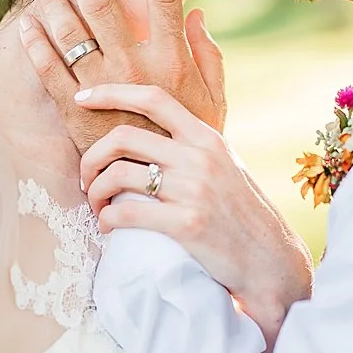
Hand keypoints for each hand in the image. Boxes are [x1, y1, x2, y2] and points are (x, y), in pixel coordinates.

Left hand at [18, 0, 227, 160]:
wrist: (170, 200)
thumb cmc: (195, 150)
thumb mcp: (215, 104)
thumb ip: (208, 57)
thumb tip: (196, 14)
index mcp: (173, 61)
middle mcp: (138, 69)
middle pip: (104, 4)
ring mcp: (105, 91)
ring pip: (71, 32)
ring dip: (53, 0)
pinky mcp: (77, 116)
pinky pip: (49, 72)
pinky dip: (34, 45)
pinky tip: (26, 26)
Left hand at [75, 81, 311, 351]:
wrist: (270, 259)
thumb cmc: (240, 213)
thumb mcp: (225, 165)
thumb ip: (192, 145)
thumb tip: (149, 130)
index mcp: (207, 138)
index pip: (154, 98)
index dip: (112, 93)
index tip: (82, 98)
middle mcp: (199, 157)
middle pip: (123, 137)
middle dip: (91, 156)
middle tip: (84, 176)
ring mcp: (193, 189)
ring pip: (117, 175)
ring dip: (94, 191)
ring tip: (95, 205)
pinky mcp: (186, 224)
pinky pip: (125, 213)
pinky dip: (106, 220)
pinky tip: (107, 226)